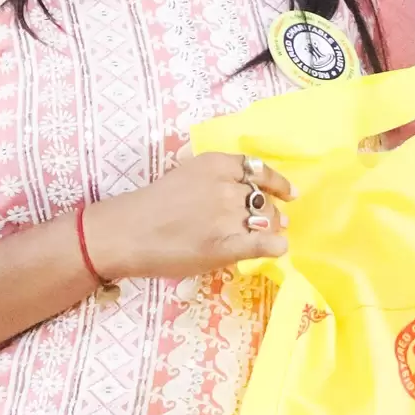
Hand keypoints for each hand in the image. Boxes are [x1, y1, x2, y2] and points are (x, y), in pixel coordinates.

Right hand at [85, 152, 292, 281]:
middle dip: (272, 211)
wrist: (125, 233)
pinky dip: (275, 246)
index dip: (277, 182)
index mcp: (215, 165)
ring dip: (273, 228)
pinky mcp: (226, 245)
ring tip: (271, 236)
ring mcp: (227, 216)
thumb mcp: (185, 176)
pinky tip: (277, 250)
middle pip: (264, 198)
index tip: (289, 192)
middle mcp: (226, 187)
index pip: (257, 169)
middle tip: (276, 222)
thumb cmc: (151, 206)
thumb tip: (245, 190)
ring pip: (267, 220)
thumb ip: (214, 179)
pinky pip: (264, 244)